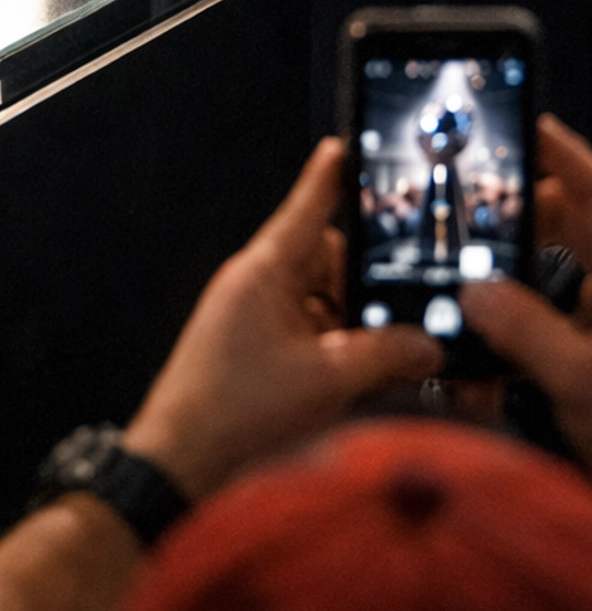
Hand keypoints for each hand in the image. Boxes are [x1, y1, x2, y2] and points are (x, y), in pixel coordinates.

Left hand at [125, 139, 440, 499]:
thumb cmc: (238, 410)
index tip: (349, 147)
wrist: (181, 463)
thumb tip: (428, 343)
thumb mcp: (327, 379)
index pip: (307, 207)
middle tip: (412, 294)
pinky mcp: (258, 350)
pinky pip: (309, 331)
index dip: (331, 177)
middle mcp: (259, 285)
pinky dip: (338, 344)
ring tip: (398, 342)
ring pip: (322, 299)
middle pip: (326, 258)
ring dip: (356, 319)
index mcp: (266, 270)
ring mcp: (256, 318)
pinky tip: (368, 370)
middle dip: (366, 276)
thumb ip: (385, 354)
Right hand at [463, 115, 591, 469]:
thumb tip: (474, 292)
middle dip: (512, 229)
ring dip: (504, 302)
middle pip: (568, 236)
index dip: (563, 155)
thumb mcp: (585, 383)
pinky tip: (478, 377)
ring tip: (459, 300)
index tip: (525, 124)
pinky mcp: (589, 376)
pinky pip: (546, 346)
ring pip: (550, 294)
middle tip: (462, 218)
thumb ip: (528, 333)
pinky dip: (513, 355)